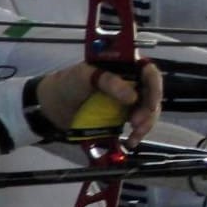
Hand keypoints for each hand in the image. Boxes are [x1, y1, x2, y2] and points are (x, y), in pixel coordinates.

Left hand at [38, 60, 163, 147]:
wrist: (52, 106)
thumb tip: (133, 97)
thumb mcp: (85, 76)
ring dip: (146, 124)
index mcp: (124, 66)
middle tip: (136, 123)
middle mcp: (130, 81)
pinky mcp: (123, 115)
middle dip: (149, 109)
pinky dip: (138, 133)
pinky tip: (131, 141)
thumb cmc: (68, 83)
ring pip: (148, 110)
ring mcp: (128, 100)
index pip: (148, 71)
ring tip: (134, 136)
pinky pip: (138, 123)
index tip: (151, 102)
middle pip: (152, 93)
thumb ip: (109, 82)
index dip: (154, 85)